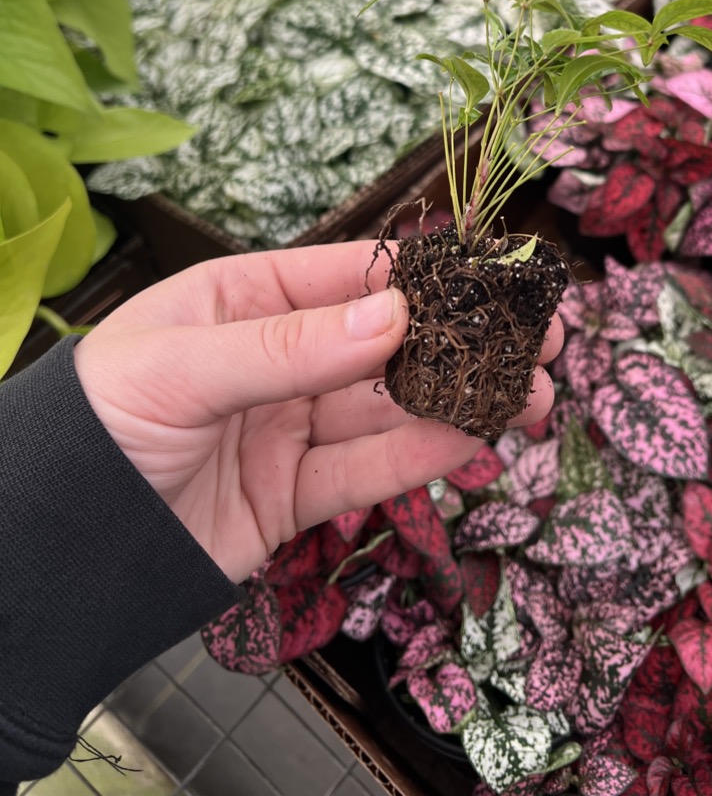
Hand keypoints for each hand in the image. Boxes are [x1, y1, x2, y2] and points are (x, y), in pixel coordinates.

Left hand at [73, 240, 559, 581]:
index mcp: (245, 299)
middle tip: (541, 340)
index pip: (352, 275)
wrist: (56, 550)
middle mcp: (277, 357)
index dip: (430, 276)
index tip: (500, 279)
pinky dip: (427, 455)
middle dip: (466, 341)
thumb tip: (397, 314)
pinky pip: (371, 468)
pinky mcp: (296, 494)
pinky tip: (479, 438)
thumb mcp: (184, 366)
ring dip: (465, 399)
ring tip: (535, 396)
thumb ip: (291, 344)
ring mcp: (290, 426)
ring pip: (392, 407)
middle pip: (389, 342)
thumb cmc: (98, 426)